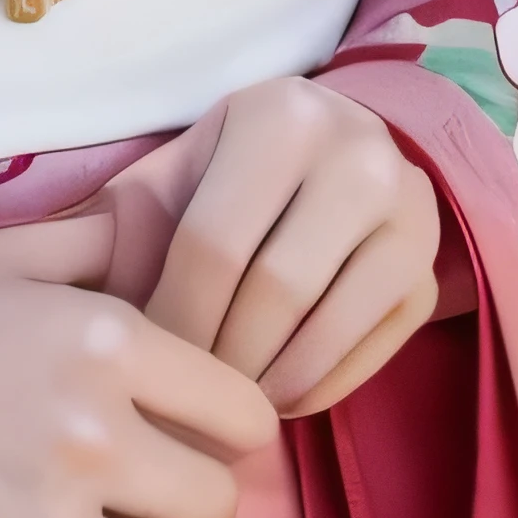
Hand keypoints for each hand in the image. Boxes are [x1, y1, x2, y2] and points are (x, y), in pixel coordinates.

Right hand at [0, 212, 277, 517]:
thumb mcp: (21, 250)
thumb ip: (105, 243)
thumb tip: (164, 241)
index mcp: (115, 332)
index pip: (243, 407)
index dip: (230, 425)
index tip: (198, 429)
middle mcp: (109, 411)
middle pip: (227, 486)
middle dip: (208, 489)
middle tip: (171, 484)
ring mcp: (75, 485)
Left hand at [125, 79, 441, 417]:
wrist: (338, 148)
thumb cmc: (231, 169)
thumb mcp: (176, 171)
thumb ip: (128, 227)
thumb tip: (88, 310)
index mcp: (281, 117)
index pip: (213, 242)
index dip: (172, 313)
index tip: (144, 356)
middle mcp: (359, 156)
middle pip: (273, 292)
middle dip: (218, 357)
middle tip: (182, 393)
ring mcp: (409, 217)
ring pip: (322, 330)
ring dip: (263, 383)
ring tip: (223, 400)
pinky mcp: (429, 275)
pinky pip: (366, 357)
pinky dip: (311, 389)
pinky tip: (274, 393)